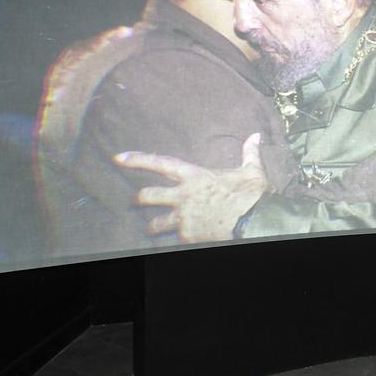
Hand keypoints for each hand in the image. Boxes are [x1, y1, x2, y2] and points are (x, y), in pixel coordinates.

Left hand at [113, 133, 268, 242]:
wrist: (255, 222)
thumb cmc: (252, 195)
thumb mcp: (252, 170)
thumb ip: (249, 152)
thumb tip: (256, 136)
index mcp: (194, 176)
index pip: (160, 163)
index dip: (137, 160)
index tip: (118, 157)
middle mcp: (183, 196)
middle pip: (147, 196)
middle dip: (138, 199)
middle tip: (136, 200)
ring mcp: (183, 218)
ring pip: (155, 224)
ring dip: (152, 226)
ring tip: (151, 228)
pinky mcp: (188, 236)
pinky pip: (175, 239)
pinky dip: (176, 239)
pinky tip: (179, 239)